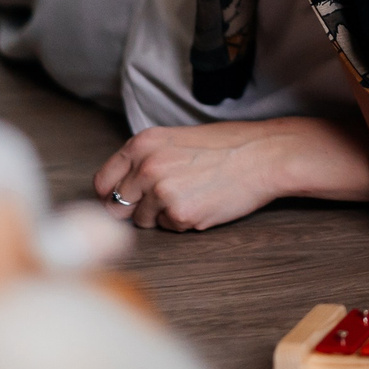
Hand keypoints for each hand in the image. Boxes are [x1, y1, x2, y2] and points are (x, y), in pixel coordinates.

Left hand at [92, 124, 285, 231]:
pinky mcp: (180, 215)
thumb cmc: (227, 145)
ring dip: (162, 215)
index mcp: (142, 144)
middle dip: (137, 207)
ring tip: (191, 194)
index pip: (104, 182)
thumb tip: (120, 188)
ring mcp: (161, 193)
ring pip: (144, 221)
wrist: (264, 156)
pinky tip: (203, 202)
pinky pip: (169, 228)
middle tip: (165, 198)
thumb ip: (145, 159)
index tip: (124, 199)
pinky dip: (183, 221)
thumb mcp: (176, 139)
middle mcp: (146, 167)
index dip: (112, 194)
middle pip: (119, 206)